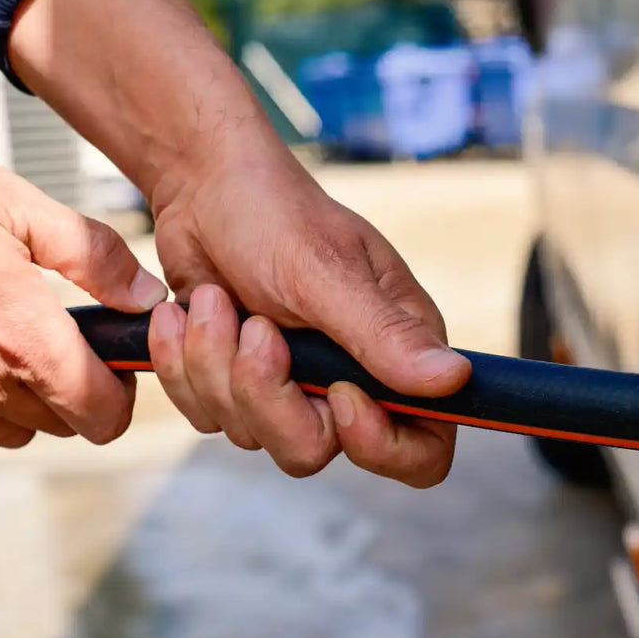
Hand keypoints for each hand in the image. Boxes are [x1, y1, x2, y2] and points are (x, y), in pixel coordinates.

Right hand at [0, 91, 167, 447]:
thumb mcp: (18, 202)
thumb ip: (94, 255)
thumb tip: (143, 292)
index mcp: (22, 336)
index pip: (103, 415)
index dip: (123, 392)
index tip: (117, 359)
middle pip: (63, 424)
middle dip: (79, 388)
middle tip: (69, 335)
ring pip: (12, 430)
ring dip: (29, 398)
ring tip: (16, 336)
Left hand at [5, 0, 469, 486]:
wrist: (202, 187)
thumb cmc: (274, 214)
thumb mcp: (328, 272)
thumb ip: (385, 335)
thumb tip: (455, 379)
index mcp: (398, 352)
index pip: (423, 449)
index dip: (380, 444)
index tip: (336, 392)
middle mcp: (352, 380)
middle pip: (315, 449)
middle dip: (265, 392)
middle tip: (254, 326)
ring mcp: (292, 388)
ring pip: (252, 435)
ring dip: (216, 365)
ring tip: (214, 299)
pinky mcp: (238, 386)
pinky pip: (207, 416)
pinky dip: (183, 365)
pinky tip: (187, 310)